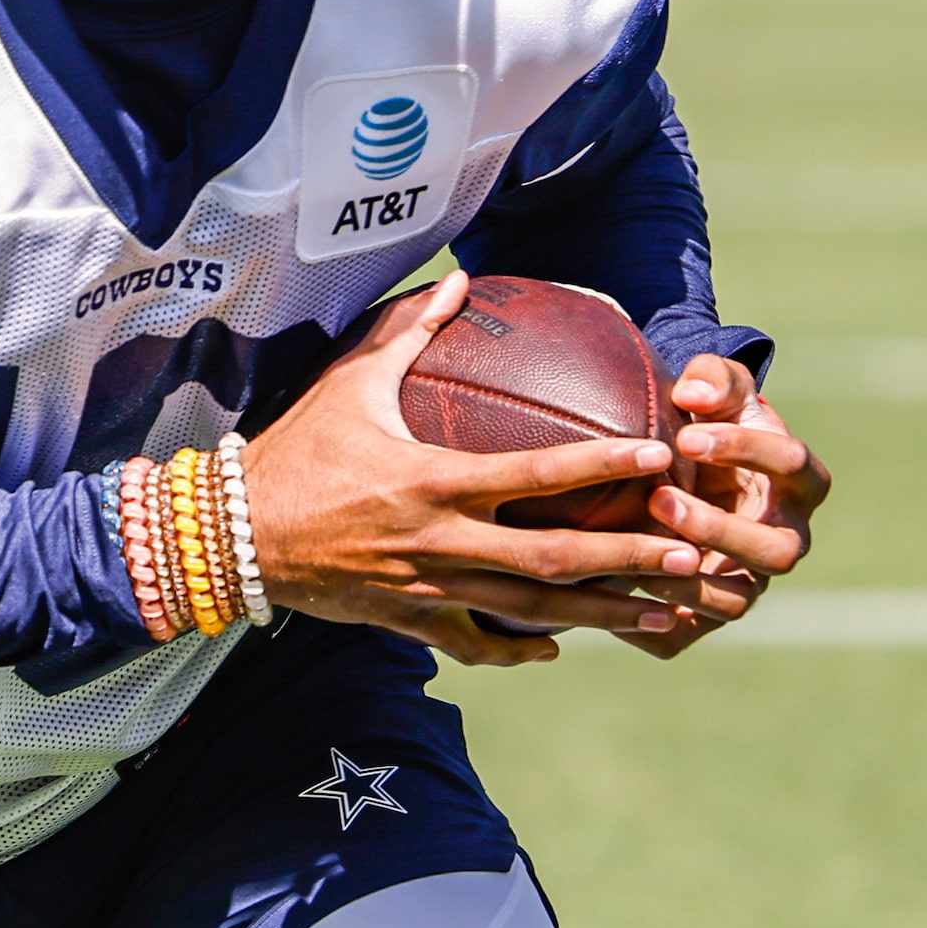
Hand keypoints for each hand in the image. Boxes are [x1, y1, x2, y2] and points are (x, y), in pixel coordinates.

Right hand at [241, 273, 705, 666]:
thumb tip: (460, 278)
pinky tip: (560, 647)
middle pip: (553, 559)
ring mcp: (427, 588)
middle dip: (630, 560)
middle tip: (694, 555)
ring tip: (668, 614)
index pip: (534, 474)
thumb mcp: (350, 380)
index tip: (660, 458)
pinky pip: (476, 643)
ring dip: (603, 613)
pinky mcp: (408, 620)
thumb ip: (411, 330)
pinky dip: (520, 649)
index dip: (601, 465)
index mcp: (431, 480)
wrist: (231, 533)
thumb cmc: (295, 448)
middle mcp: (439, 541)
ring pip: (530, 611)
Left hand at [610, 356, 830, 658]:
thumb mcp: (717, 389)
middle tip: (660, 499)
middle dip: (720, 528)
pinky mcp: (711, 609)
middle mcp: (786, 537)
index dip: (746, 450)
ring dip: (686, 580)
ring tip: (634, 549)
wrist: (688, 471)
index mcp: (798, 480)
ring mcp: (753, 579)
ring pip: (737, 600)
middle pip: (780, 551)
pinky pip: (689, 631)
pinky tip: (610, 593)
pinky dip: (652, 623)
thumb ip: (713, 379)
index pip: (792, 464)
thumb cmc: (709, 422)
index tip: (688, 435)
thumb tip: (691, 395)